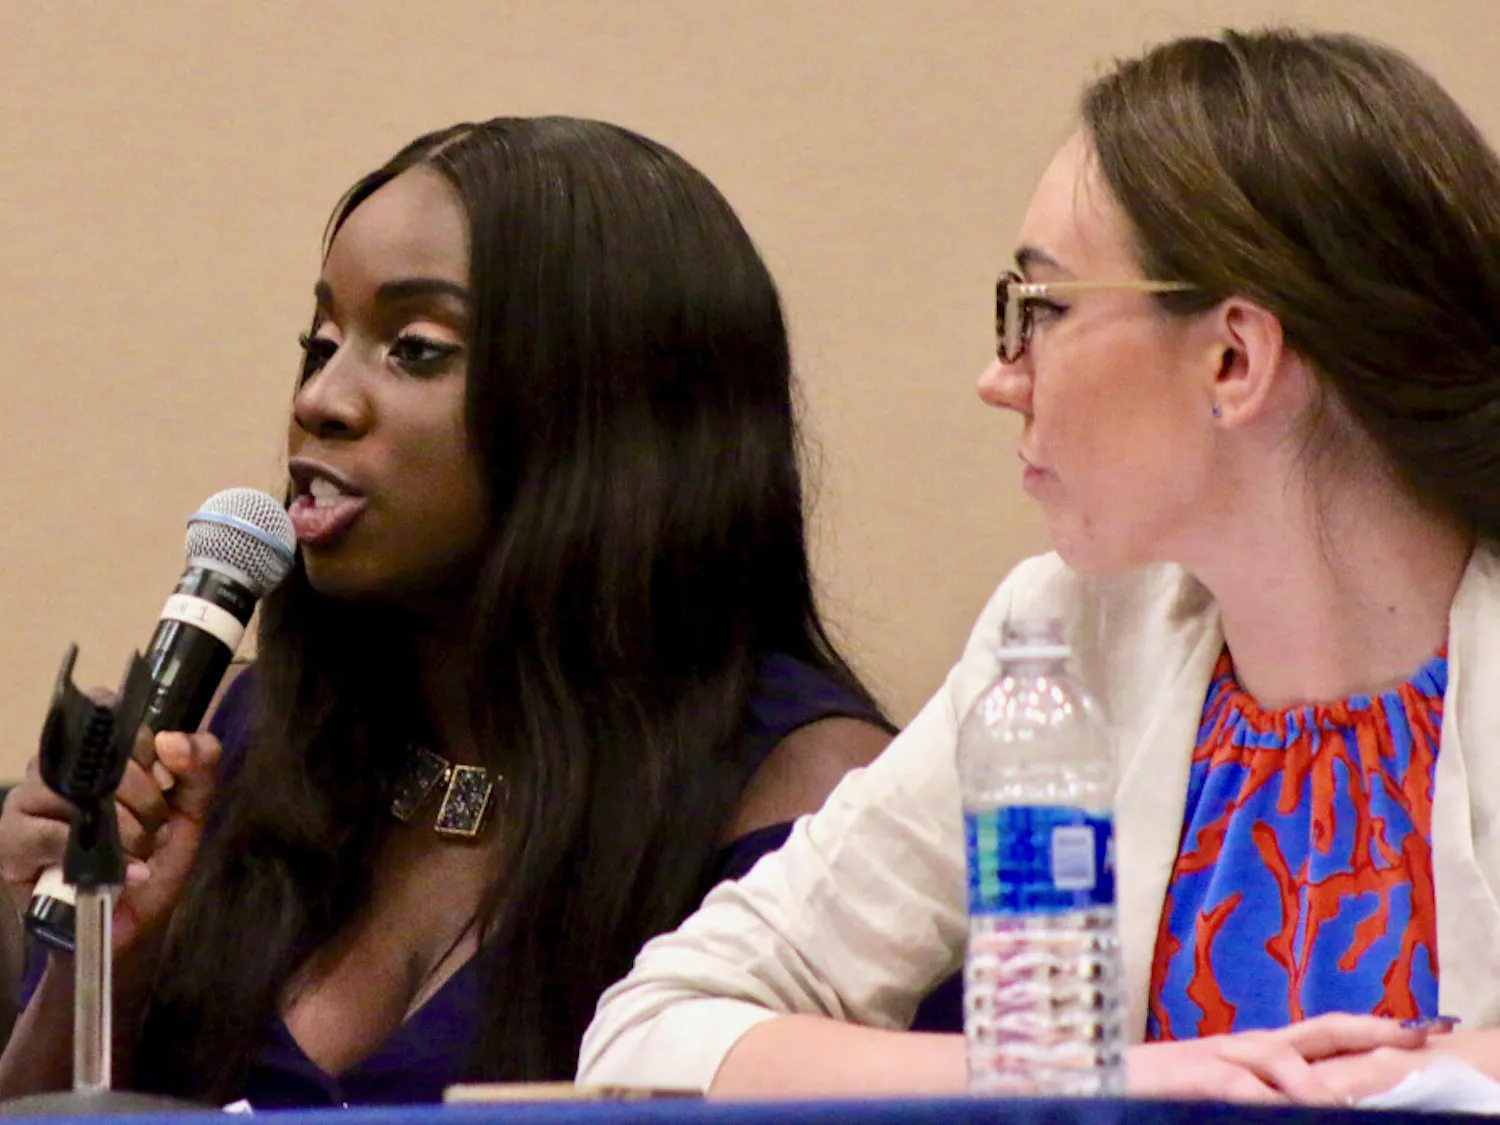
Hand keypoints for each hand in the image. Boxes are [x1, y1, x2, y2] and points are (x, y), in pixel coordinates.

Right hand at [0, 705, 220, 955]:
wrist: (130, 929)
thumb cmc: (152, 862)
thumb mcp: (189, 812)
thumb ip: (199, 767)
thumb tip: (173, 739)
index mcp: (98, 755)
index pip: (110, 716)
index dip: (144, 748)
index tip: (164, 782)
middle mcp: (57, 770)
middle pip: (97, 754)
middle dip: (142, 797)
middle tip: (153, 830)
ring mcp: (27, 803)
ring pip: (71, 789)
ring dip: (119, 826)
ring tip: (137, 852)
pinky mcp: (10, 843)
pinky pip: (47, 832)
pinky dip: (90, 852)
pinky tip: (119, 870)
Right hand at [1126, 1013, 1428, 1103]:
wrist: (1088, 1073)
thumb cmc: (1151, 1088)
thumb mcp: (1210, 1084)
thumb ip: (1252, 1086)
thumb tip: (1303, 1095)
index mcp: (1248, 1049)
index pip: (1317, 1034)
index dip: (1365, 1029)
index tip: (1411, 1029)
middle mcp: (1240, 1045)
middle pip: (1314, 1032)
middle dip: (1364, 1031)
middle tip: (1408, 1036)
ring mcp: (1217, 1057)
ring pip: (1282, 1058)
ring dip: (1312, 1083)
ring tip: (1331, 1099)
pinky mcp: (1195, 1075)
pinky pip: (1242, 1086)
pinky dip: (1266, 1099)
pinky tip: (1275, 1106)